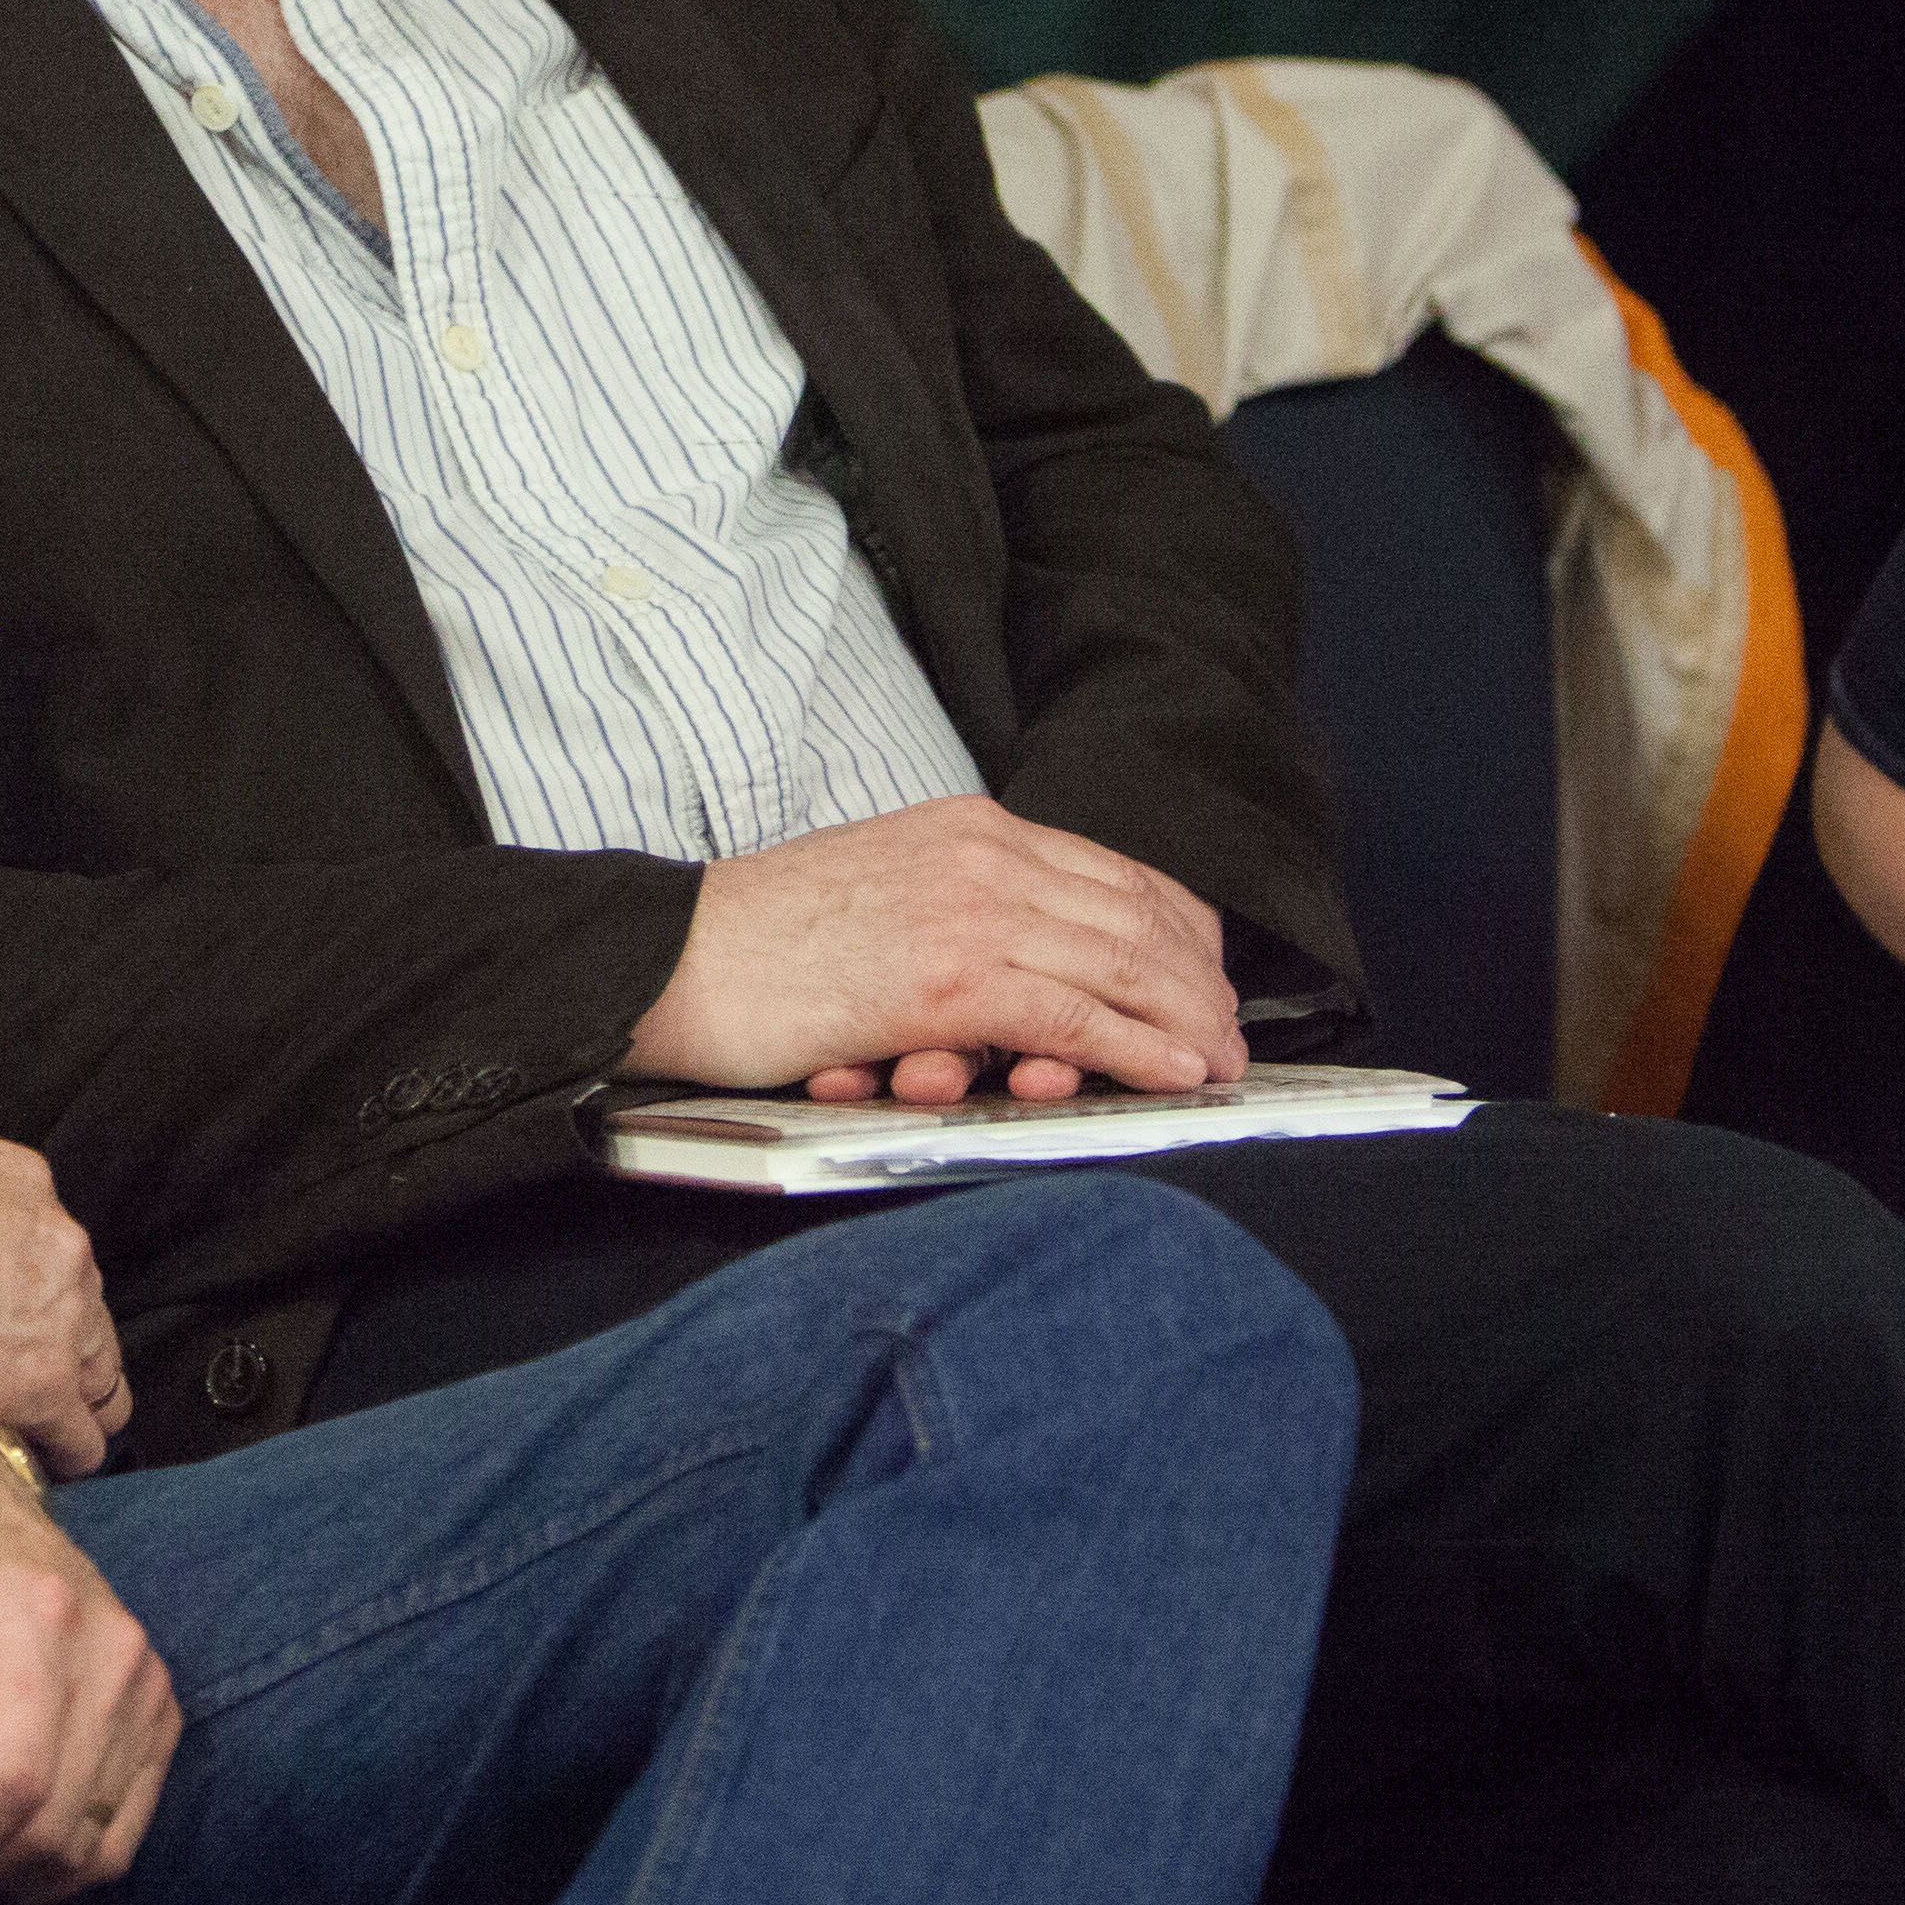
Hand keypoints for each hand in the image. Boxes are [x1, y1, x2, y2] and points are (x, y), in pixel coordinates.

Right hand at [0, 1132, 126, 1478]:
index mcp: (27, 1185)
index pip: (59, 1255)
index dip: (37, 1298)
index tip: (12, 1326)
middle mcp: (60, 1245)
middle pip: (91, 1317)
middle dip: (64, 1352)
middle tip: (26, 1386)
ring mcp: (58, 1315)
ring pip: (100, 1380)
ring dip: (72, 1407)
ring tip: (38, 1435)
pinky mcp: (39, 1382)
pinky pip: (81, 1438)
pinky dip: (66, 1455)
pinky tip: (38, 1466)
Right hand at [624, 794, 1239, 1101]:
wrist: (670, 958)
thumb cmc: (760, 945)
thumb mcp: (883, 895)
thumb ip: (963, 911)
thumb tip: (1035, 973)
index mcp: (969, 828)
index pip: (1115, 874)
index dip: (1179, 937)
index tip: (1205, 987)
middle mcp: (983, 853)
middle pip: (1138, 916)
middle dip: (1199, 987)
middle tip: (1234, 1044)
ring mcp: (968, 911)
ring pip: (1123, 964)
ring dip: (1187, 1025)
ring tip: (1222, 1069)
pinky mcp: (946, 980)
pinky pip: (1075, 1016)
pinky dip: (1139, 1051)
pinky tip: (1177, 1076)